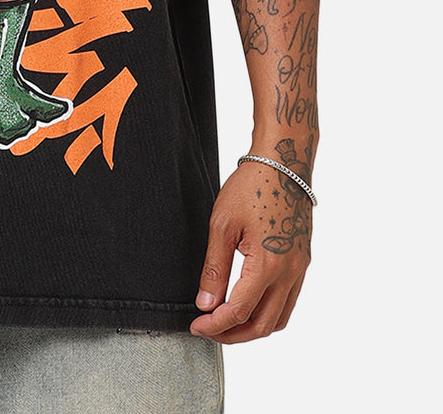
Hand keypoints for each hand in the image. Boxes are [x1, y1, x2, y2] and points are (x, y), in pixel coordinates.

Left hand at [190, 160, 311, 343]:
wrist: (283, 164)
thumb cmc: (251, 187)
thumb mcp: (222, 225)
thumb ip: (214, 268)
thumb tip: (205, 304)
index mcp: (267, 265)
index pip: (238, 312)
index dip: (215, 326)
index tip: (196, 326)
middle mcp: (289, 273)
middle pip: (262, 325)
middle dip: (233, 335)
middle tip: (208, 330)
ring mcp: (300, 269)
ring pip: (280, 319)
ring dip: (253, 327)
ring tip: (226, 322)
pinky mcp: (303, 262)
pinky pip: (289, 301)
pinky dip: (269, 312)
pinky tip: (248, 303)